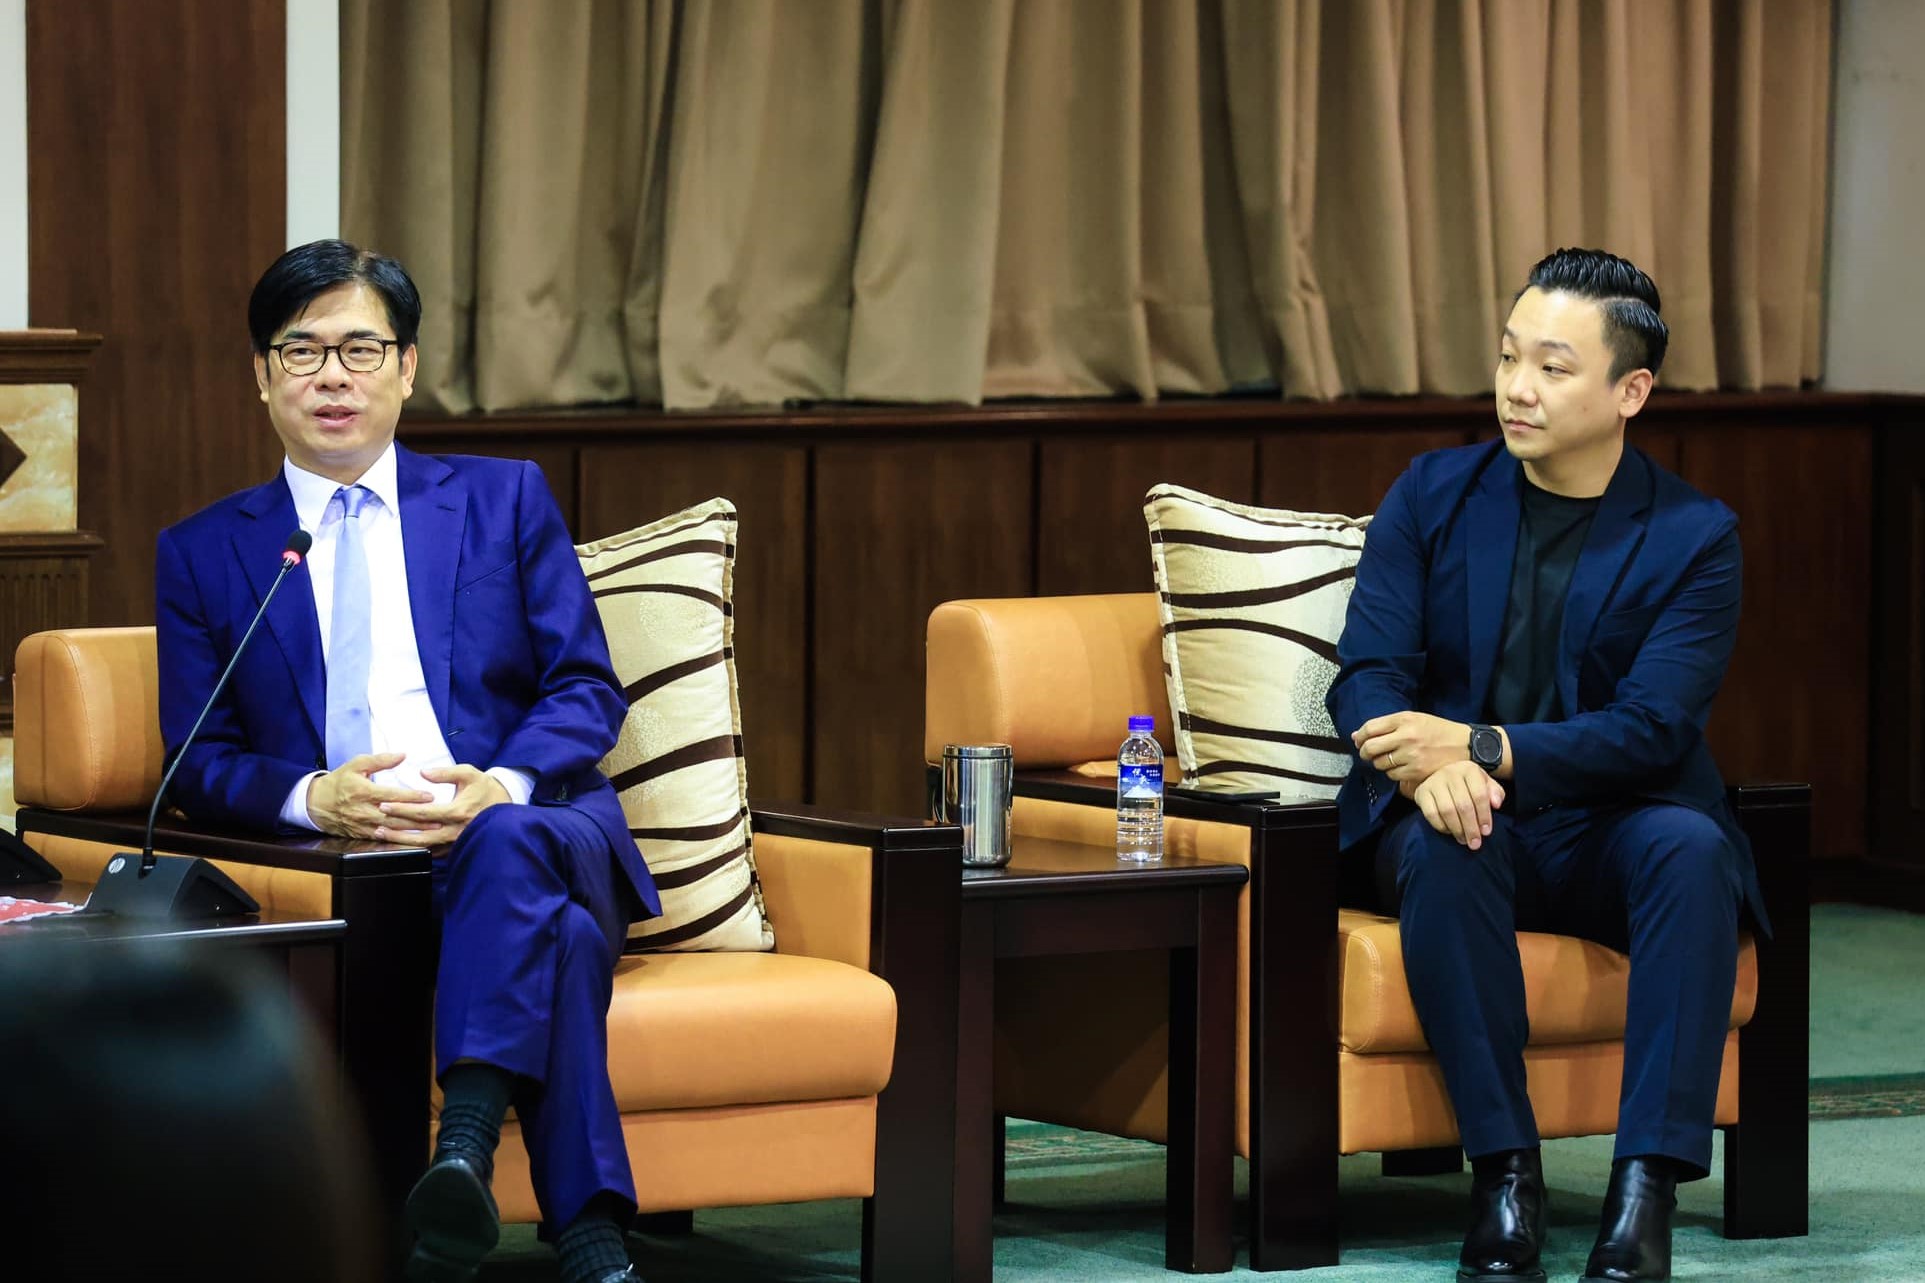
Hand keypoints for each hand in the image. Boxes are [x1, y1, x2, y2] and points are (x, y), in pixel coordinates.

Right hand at [305, 753, 433, 839]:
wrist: (316, 803)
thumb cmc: (339, 781)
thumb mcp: (357, 764)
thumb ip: (381, 760)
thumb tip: (403, 755)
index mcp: (363, 791)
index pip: (392, 795)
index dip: (412, 796)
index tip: (430, 796)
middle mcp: (363, 810)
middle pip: (394, 816)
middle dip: (418, 818)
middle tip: (439, 818)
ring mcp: (362, 825)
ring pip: (391, 830)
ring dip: (412, 831)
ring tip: (432, 831)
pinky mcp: (361, 835)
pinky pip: (382, 840)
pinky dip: (399, 841)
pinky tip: (413, 841)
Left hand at [372, 764, 510, 847]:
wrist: (505, 808)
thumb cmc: (485, 789)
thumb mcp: (469, 774)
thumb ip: (445, 773)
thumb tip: (423, 772)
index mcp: (457, 811)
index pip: (423, 813)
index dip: (402, 809)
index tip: (384, 805)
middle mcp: (454, 831)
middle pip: (418, 835)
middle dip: (396, 830)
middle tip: (377, 825)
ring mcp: (455, 843)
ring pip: (423, 847)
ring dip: (401, 842)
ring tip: (383, 836)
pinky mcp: (455, 849)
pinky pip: (431, 853)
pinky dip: (413, 850)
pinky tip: (400, 845)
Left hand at [1353, 711, 1469, 783]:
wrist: (1466, 746)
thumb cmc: (1438, 731)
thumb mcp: (1415, 719)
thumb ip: (1386, 725)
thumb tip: (1355, 736)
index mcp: (1405, 719)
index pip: (1370, 728)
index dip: (1360, 736)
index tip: (1360, 741)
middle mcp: (1406, 736)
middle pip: (1370, 747)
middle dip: (1365, 752)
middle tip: (1369, 754)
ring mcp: (1411, 755)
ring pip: (1380, 763)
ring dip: (1380, 763)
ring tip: (1390, 759)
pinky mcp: (1417, 771)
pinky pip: (1393, 775)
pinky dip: (1393, 773)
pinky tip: (1402, 767)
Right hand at [1411, 760, 1505, 850]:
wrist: (1443, 776)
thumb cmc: (1468, 784)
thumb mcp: (1486, 784)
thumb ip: (1496, 793)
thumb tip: (1496, 804)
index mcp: (1469, 769)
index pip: (1480, 795)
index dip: (1484, 815)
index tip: (1486, 832)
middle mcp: (1450, 773)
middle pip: (1463, 805)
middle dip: (1471, 828)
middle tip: (1475, 843)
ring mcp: (1434, 782)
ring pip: (1447, 810)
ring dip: (1457, 829)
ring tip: (1463, 840)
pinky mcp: (1421, 792)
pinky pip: (1431, 814)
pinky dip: (1441, 826)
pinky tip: (1449, 831)